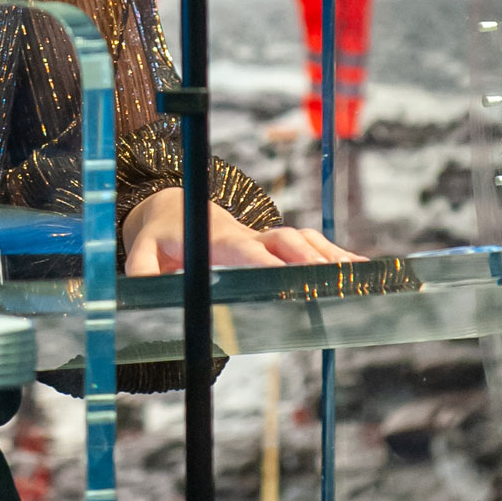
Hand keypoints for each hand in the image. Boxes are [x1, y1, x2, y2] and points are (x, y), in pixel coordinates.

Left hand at [121, 189, 358, 274]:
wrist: (173, 210)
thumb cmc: (159, 237)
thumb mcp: (141, 253)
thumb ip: (141, 271)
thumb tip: (141, 290)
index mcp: (216, 238)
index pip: (245, 249)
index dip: (267, 261)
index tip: (287, 276)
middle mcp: (246, 234)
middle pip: (284, 240)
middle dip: (309, 257)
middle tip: (331, 280)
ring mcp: (263, 238)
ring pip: (303, 241)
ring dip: (330, 256)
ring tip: (359, 275)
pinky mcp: (274, 246)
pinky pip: (309, 247)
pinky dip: (335, 256)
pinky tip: (360, 268)